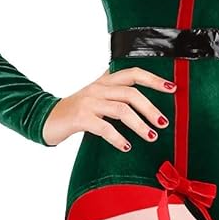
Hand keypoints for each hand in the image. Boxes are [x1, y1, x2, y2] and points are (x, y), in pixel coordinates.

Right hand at [41, 67, 175, 147]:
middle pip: (131, 93)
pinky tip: (127, 146)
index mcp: (104, 81)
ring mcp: (89, 102)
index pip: (133, 73)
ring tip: (151, 136)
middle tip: (163, 123)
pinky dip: (118, 138)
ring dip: (140, 124)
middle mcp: (98, 88)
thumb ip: (115, 94)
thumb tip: (144, 102)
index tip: (172, 88)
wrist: (46, 119)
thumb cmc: (76, 111)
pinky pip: (104, 127)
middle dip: (150, 108)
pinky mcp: (80, 118)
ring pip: (121, 110)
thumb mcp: (96, 97)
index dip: (153, 80)